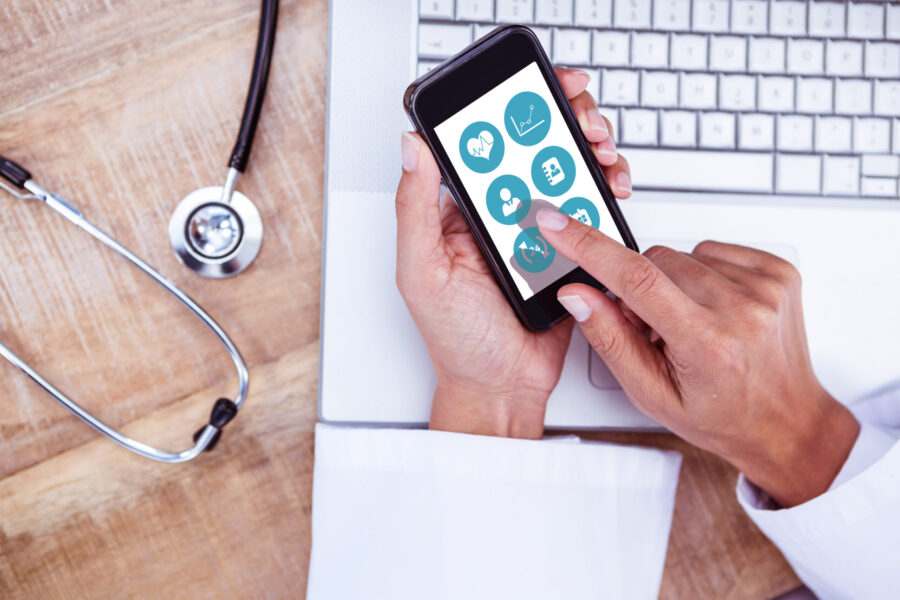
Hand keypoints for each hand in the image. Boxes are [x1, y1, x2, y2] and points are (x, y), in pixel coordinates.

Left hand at [395, 68, 630, 438]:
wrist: (502, 389)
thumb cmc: (456, 341)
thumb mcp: (422, 273)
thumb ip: (415, 210)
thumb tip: (413, 148)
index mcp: (461, 213)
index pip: (485, 145)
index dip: (511, 110)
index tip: (537, 91)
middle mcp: (499, 216)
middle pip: (534, 150)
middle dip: (565, 121)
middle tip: (584, 122)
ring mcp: (537, 233)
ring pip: (567, 174)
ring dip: (590, 151)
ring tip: (602, 152)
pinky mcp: (568, 253)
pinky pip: (589, 213)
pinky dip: (605, 192)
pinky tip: (610, 188)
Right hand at [534, 210, 858, 506]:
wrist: (786, 421)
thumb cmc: (721, 413)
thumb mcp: (650, 392)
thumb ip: (610, 339)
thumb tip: (577, 294)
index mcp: (708, 343)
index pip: (635, 279)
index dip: (588, 247)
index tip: (558, 224)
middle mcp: (743, 310)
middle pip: (655, 261)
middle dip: (641, 287)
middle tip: (656, 329)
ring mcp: (766, 287)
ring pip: (683, 253)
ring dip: (673, 282)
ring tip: (691, 322)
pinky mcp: (779, 271)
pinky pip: (714, 250)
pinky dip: (702, 273)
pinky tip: (712, 306)